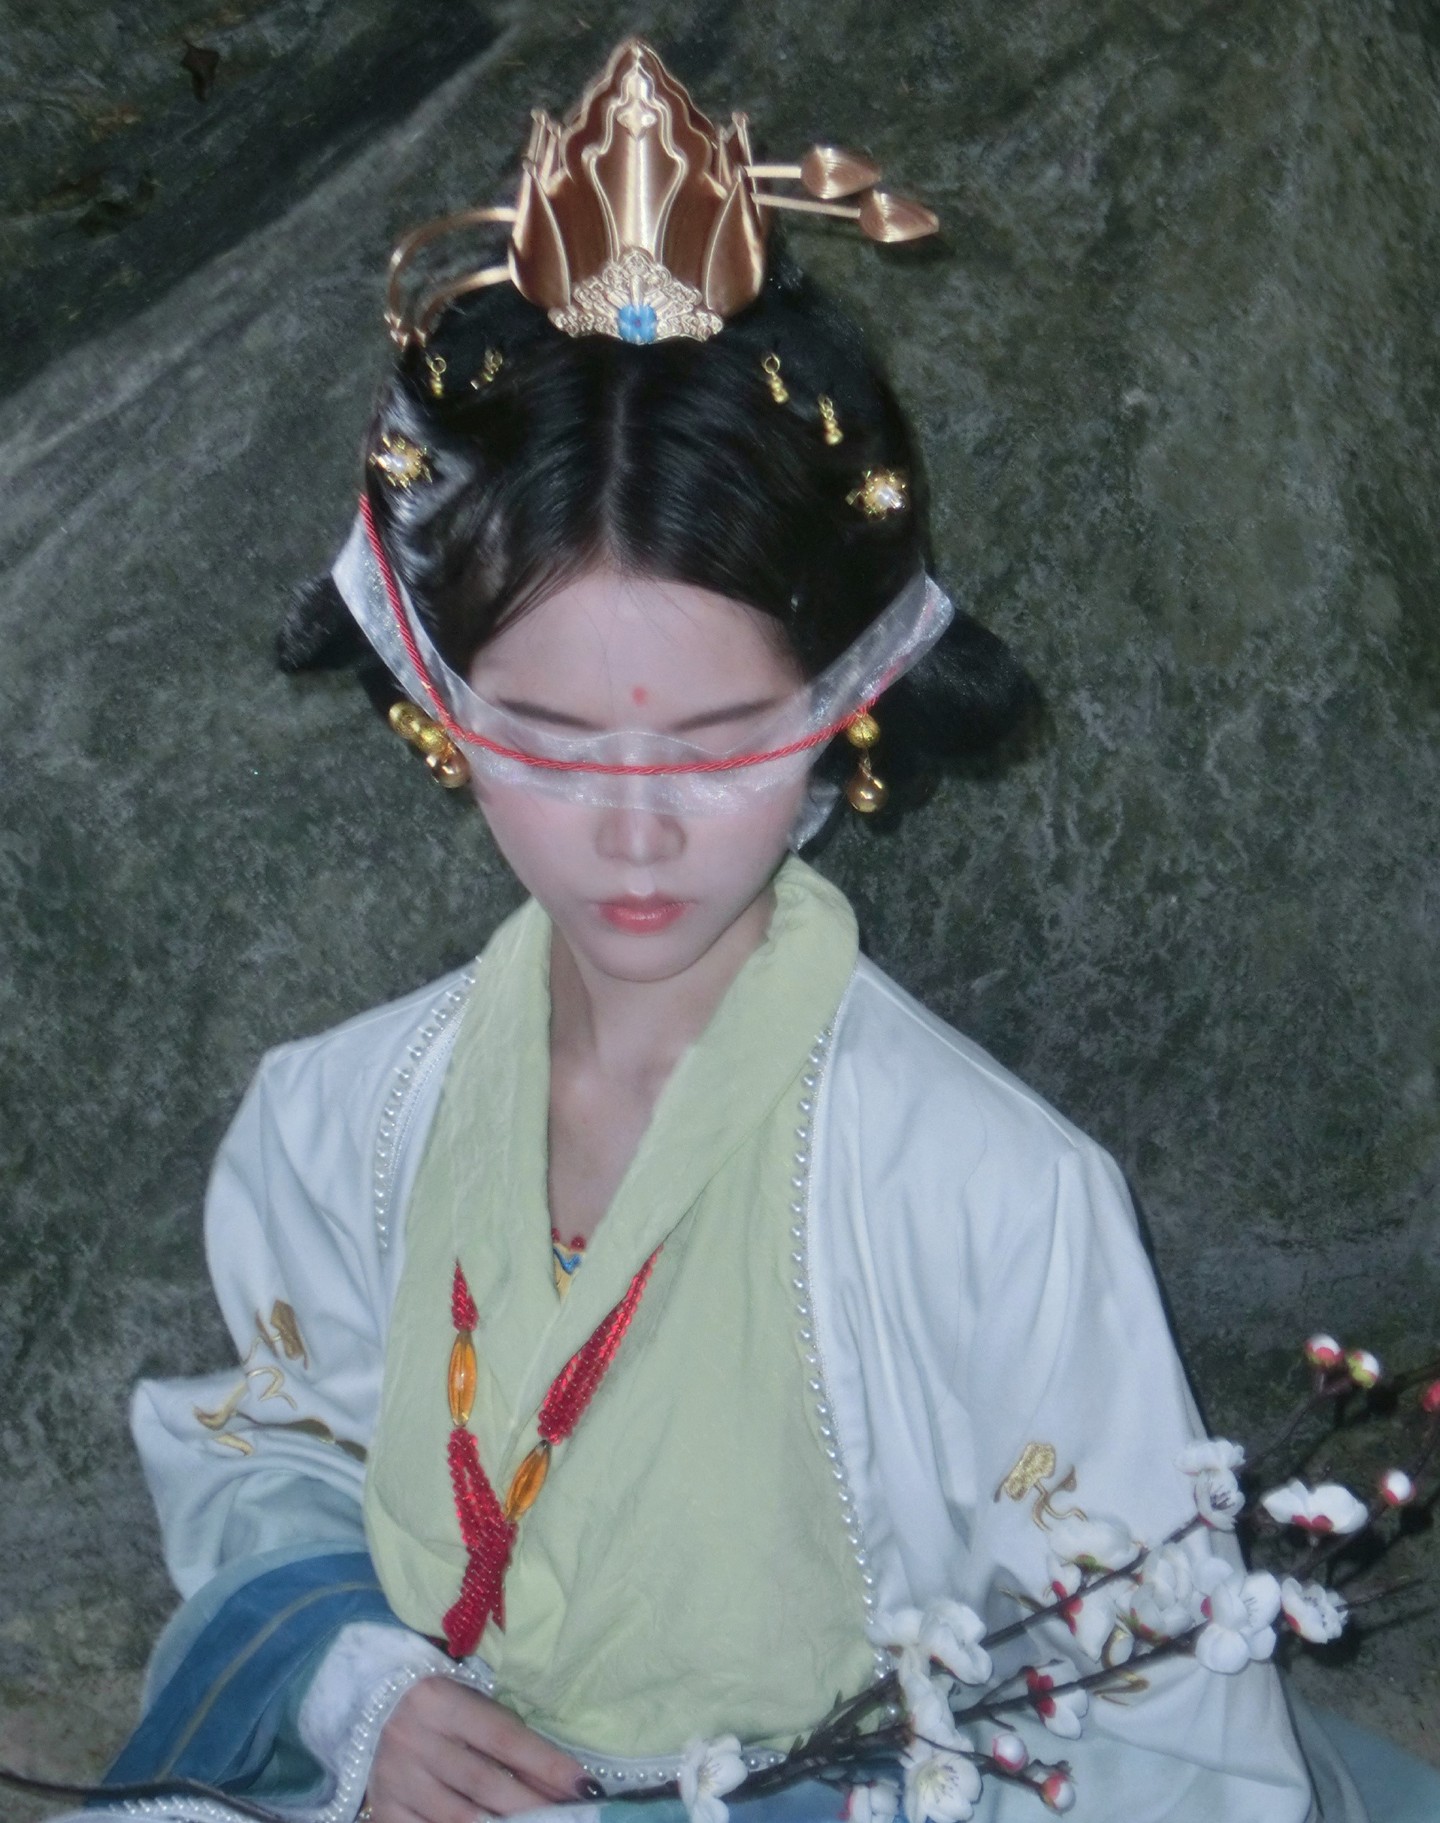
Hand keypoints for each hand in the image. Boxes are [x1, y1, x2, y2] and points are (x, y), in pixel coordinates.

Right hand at [365, 1677, 592, 1822]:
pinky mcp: (384, 1809)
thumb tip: (556, 1776)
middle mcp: (416, 1741)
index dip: (547, 1765)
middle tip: (571, 1819)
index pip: (505, 1739)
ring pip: (460, 1819)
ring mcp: (397, 1781)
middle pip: (486, 1786)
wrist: (362, 1702)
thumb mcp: (466, 1700)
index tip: (585, 1786)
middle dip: (533, 1808)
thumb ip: (503, 1734)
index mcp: (441, 1702)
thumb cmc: (433, 1700)